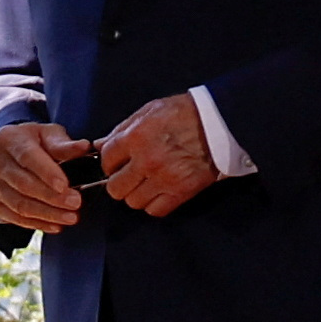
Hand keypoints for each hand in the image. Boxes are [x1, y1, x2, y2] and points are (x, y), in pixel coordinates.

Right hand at [0, 121, 91, 235]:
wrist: (7, 156)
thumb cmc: (35, 143)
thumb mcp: (48, 136)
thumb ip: (64, 144)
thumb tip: (84, 147)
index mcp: (9, 139)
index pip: (27, 156)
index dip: (46, 172)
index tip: (65, 185)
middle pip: (23, 184)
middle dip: (52, 196)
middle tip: (76, 203)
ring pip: (19, 204)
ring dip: (47, 213)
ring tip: (71, 217)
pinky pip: (14, 218)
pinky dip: (37, 224)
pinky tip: (56, 226)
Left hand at [97, 95, 221, 216]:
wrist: (220, 122)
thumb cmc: (184, 112)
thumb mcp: (149, 111)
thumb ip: (122, 129)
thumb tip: (100, 144)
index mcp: (136, 138)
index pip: (106, 161)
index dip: (109, 163)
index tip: (117, 163)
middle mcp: (146, 161)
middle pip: (115, 188)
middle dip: (119, 183)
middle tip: (129, 176)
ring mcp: (165, 179)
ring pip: (134, 202)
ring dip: (137, 195)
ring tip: (145, 184)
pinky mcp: (182, 191)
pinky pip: (156, 210)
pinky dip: (154, 204)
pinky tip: (159, 192)